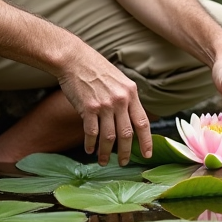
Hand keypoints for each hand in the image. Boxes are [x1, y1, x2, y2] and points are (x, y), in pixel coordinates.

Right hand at [57, 50, 152, 166]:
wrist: (74, 59)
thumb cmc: (96, 68)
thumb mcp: (119, 80)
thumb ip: (126, 98)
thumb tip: (130, 119)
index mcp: (131, 93)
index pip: (143, 122)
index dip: (146, 141)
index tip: (147, 154)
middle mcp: (120, 100)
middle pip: (127, 134)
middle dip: (126, 152)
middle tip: (123, 162)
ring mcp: (104, 105)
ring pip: (109, 137)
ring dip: (106, 152)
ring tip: (104, 160)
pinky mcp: (88, 109)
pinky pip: (92, 133)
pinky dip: (91, 144)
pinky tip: (90, 150)